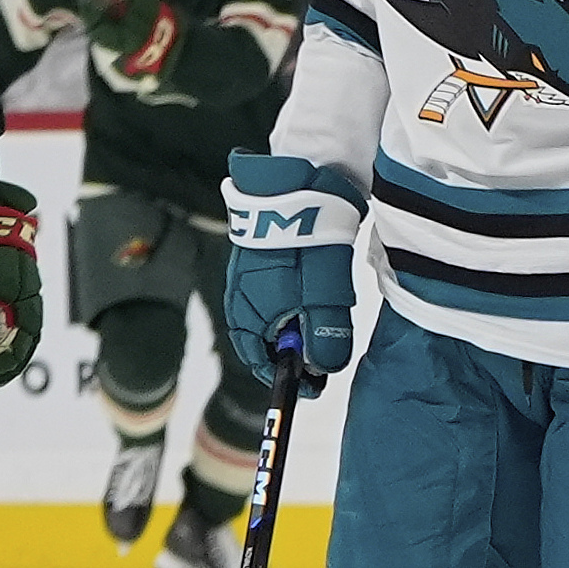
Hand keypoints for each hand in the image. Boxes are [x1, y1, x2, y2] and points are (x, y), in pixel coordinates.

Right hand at [222, 154, 362, 381]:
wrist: (295, 182)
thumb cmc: (304, 239)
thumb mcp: (323, 294)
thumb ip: (324, 333)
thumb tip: (324, 367)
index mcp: (248, 314)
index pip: (261, 360)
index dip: (288, 376)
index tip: (315, 385)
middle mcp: (241, 299)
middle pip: (267, 339)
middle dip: (295, 353)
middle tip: (326, 358)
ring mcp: (249, 277)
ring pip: (274, 315)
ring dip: (297, 326)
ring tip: (326, 325)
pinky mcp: (262, 258)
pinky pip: (276, 293)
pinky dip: (295, 303)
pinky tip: (316, 297)